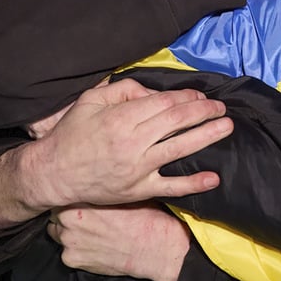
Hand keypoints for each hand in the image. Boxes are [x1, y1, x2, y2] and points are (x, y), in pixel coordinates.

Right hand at [0, 79, 232, 233]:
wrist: (53, 174)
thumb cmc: (72, 134)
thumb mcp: (91, 101)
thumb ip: (123, 90)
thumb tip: (152, 91)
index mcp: (121, 118)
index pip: (164, 104)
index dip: (186, 97)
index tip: (201, 95)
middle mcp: (133, 142)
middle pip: (177, 122)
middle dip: (203, 112)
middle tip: (221, 108)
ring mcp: (138, 169)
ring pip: (180, 149)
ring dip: (207, 136)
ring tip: (226, 127)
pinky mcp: (139, 190)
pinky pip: (171, 187)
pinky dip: (194, 183)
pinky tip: (214, 178)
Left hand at [48, 201, 188, 280]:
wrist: (155, 248)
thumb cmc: (143, 217)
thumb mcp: (124, 192)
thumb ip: (101, 188)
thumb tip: (91, 180)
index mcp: (80, 199)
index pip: (62, 193)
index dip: (72, 196)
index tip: (81, 198)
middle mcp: (68, 220)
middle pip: (56, 213)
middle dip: (68, 213)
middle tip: (88, 216)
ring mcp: (68, 241)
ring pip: (57, 232)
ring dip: (69, 231)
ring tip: (91, 232)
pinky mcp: (71, 260)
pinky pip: (66, 252)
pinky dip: (76, 249)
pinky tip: (94, 246)